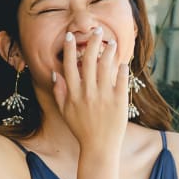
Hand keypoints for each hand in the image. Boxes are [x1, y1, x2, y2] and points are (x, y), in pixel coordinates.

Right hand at [52, 26, 128, 156]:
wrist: (99, 148)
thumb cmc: (81, 130)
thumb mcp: (65, 113)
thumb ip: (60, 92)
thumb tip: (56, 73)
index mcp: (73, 94)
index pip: (70, 65)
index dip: (70, 49)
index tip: (71, 36)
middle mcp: (87, 93)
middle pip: (89, 60)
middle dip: (92, 42)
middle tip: (97, 30)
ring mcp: (104, 96)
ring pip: (106, 65)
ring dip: (109, 51)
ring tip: (112, 43)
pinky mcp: (118, 101)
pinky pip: (121, 79)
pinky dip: (122, 68)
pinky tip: (122, 62)